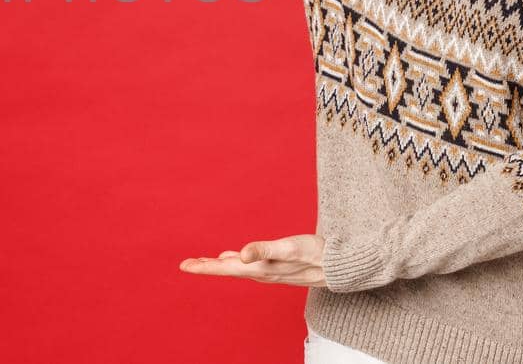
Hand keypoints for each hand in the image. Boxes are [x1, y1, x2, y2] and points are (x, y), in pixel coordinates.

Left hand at [179, 234, 326, 286]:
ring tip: (204, 262)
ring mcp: (269, 271)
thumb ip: (264, 250)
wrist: (338, 266)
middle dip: (206, 267)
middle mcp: (261, 273)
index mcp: (259, 269)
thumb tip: (241, 255)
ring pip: (238, 269)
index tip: (184, 266)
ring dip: (220, 265)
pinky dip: (238, 260)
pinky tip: (235, 257)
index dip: (204, 267)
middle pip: (228, 271)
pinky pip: (251, 265)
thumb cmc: (315, 254)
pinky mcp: (278, 266)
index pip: (225, 269)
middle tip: (186, 264)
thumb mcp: (289, 249)